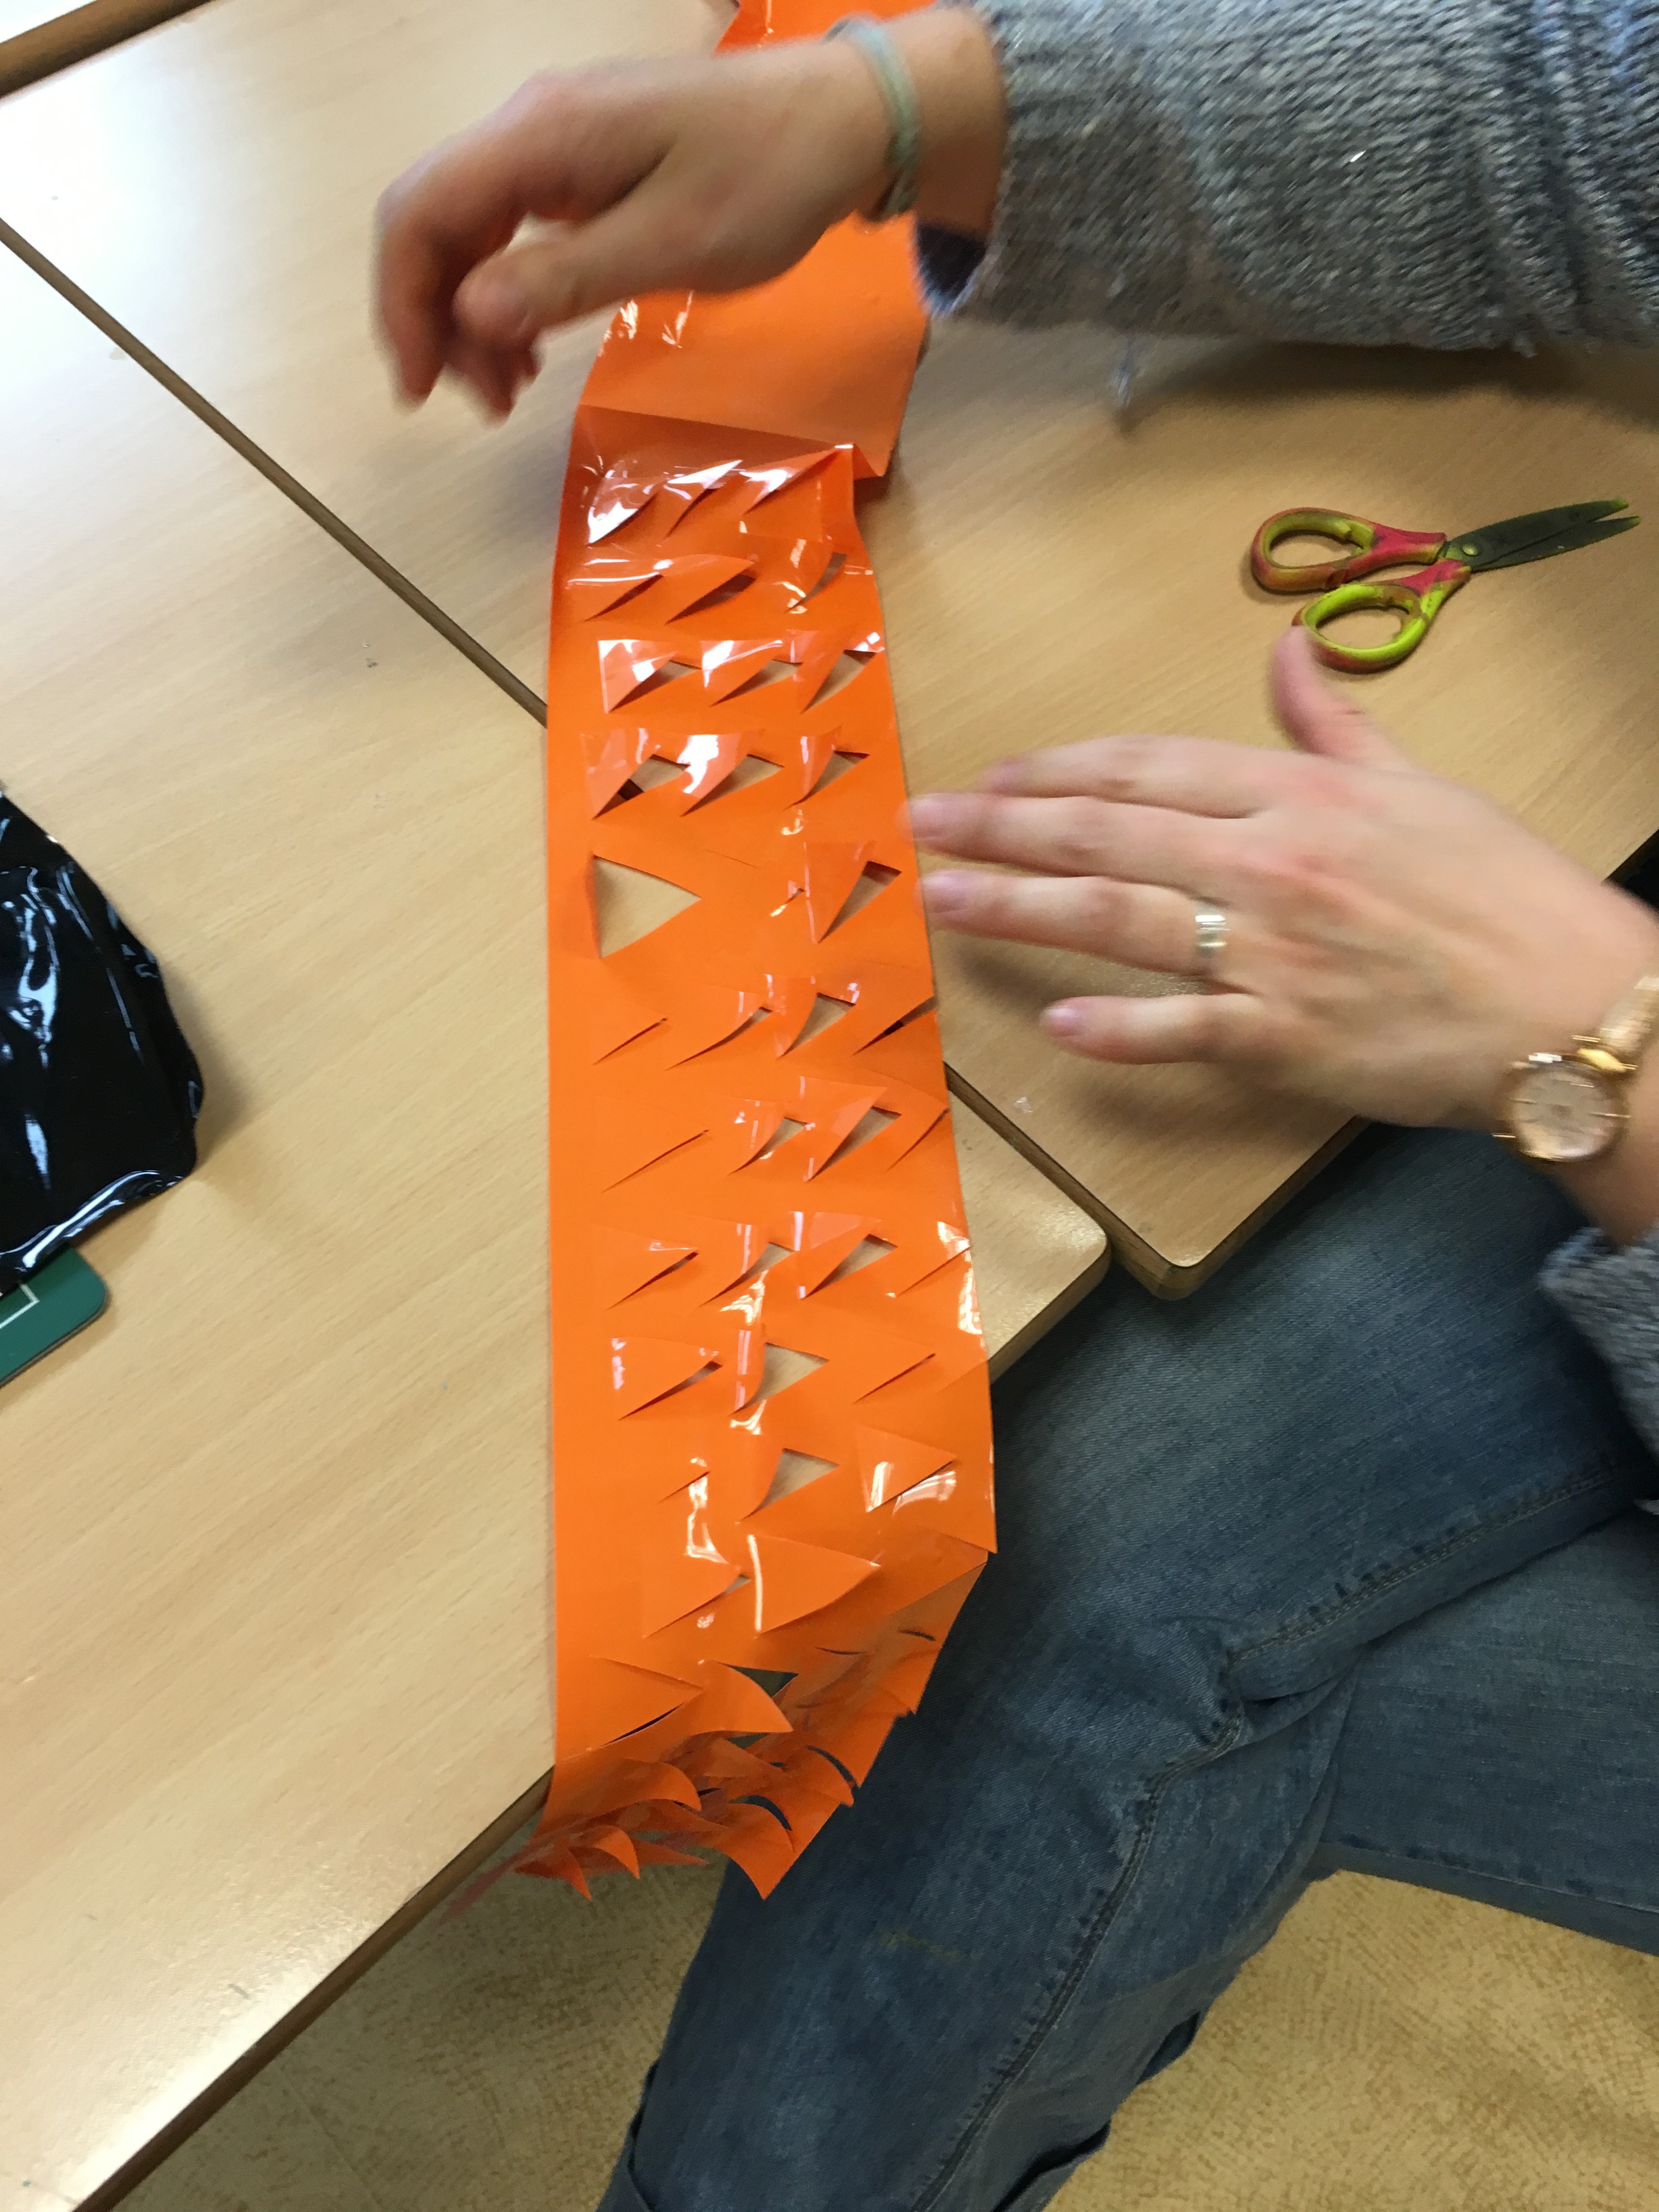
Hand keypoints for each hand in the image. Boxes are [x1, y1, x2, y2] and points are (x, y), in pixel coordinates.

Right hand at [375, 13, 1003, 417]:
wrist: (838, 122)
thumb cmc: (767, 179)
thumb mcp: (672, 245)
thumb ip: (565, 279)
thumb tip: (470, 315)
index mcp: (542, 137)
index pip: (422, 212)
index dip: (404, 304)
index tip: (422, 388)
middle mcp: (531, 128)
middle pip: (435, 222)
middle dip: (437, 320)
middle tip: (480, 404)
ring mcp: (555, 143)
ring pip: (471, 232)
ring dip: (473, 317)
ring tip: (508, 391)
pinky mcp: (582, 165)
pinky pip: (514, 230)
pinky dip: (509, 295)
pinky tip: (530, 348)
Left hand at [911, 628, 1658, 1134]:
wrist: (1569, 1002)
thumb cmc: (1502, 894)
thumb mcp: (1420, 785)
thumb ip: (1334, 723)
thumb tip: (1285, 649)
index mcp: (1297, 795)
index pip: (1147, 768)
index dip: (1058, 769)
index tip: (993, 773)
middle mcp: (1268, 862)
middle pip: (1105, 833)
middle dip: (1001, 826)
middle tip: (922, 825)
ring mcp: (1271, 952)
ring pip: (1118, 919)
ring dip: (1018, 908)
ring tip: (942, 901)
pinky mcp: (1285, 1038)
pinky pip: (1184, 1030)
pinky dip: (1118, 1029)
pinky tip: (1054, 1022)